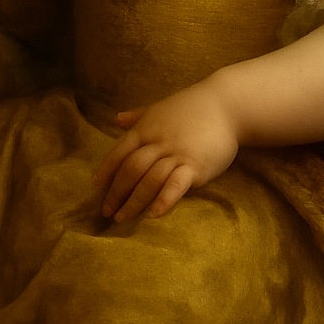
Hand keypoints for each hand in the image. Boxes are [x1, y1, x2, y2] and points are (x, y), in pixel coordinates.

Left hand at [91, 80, 239, 222]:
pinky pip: (175, 185)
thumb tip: (116, 119)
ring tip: (123, 218)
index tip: (95, 188)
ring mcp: (177, 153)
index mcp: (147, 128)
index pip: (120, 151)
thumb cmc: (192, 106)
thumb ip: (138, 116)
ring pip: (149, 180)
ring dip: (134, 201)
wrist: (227, 104)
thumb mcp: (160, 108)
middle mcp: (158, 141)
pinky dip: (162, 200)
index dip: (106, 170)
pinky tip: (153, 215)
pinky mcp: (195, 165)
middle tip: (106, 212)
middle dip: (116, 192)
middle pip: (131, 169)